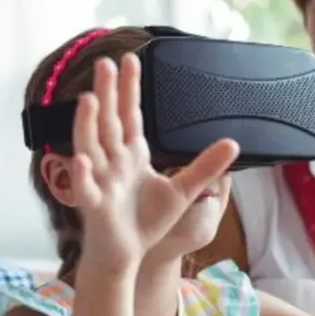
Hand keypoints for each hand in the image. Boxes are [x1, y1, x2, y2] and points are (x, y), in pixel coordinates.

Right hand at [58, 53, 239, 265]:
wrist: (126, 255)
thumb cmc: (146, 221)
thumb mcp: (183, 190)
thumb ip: (205, 166)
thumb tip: (233, 144)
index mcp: (130, 155)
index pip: (130, 115)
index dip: (130, 89)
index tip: (131, 60)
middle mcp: (111, 163)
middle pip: (108, 122)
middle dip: (107, 93)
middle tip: (105, 63)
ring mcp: (100, 182)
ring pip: (90, 148)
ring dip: (87, 125)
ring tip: (89, 99)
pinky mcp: (95, 207)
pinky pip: (86, 189)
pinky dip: (82, 175)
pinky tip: (81, 160)